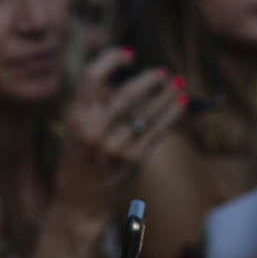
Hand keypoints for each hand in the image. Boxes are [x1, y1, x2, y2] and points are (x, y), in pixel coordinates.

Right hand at [53, 48, 187, 225]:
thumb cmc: (80, 161)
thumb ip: (94, 105)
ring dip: (167, 95)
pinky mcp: (133, 160)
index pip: (93, 76)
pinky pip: (157, 132)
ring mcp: (114, 147)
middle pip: (127, 92)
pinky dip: (172, 115)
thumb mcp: (76, 130)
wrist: (79, 202)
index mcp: (76, 117)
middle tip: (163, 72)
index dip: (113, 59)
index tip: (129, 55)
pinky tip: (181, 104)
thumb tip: (121, 78)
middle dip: (149, 79)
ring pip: (147, 112)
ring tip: (179, 84)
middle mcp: (93, 130)